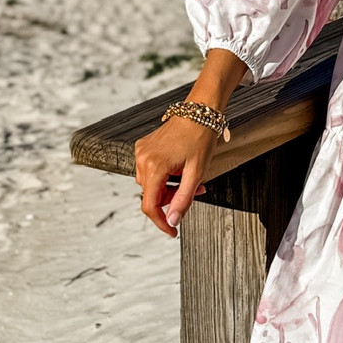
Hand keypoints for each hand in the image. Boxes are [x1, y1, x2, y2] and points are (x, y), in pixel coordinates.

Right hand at [134, 114, 217, 237]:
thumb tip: (173, 221)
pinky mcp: (144, 147)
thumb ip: (183, 199)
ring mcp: (141, 152)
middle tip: (194, 192)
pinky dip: (164, 176)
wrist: (199, 111)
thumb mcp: (196, 173)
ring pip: (151, 184)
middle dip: (171, 200)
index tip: (172, 232)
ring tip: (189, 178)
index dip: (161, 222)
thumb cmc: (200, 137)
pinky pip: (150, 171)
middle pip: (151, 195)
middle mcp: (142, 159)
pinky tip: (179, 168)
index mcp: (154, 167)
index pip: (150, 206)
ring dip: (169, 188)